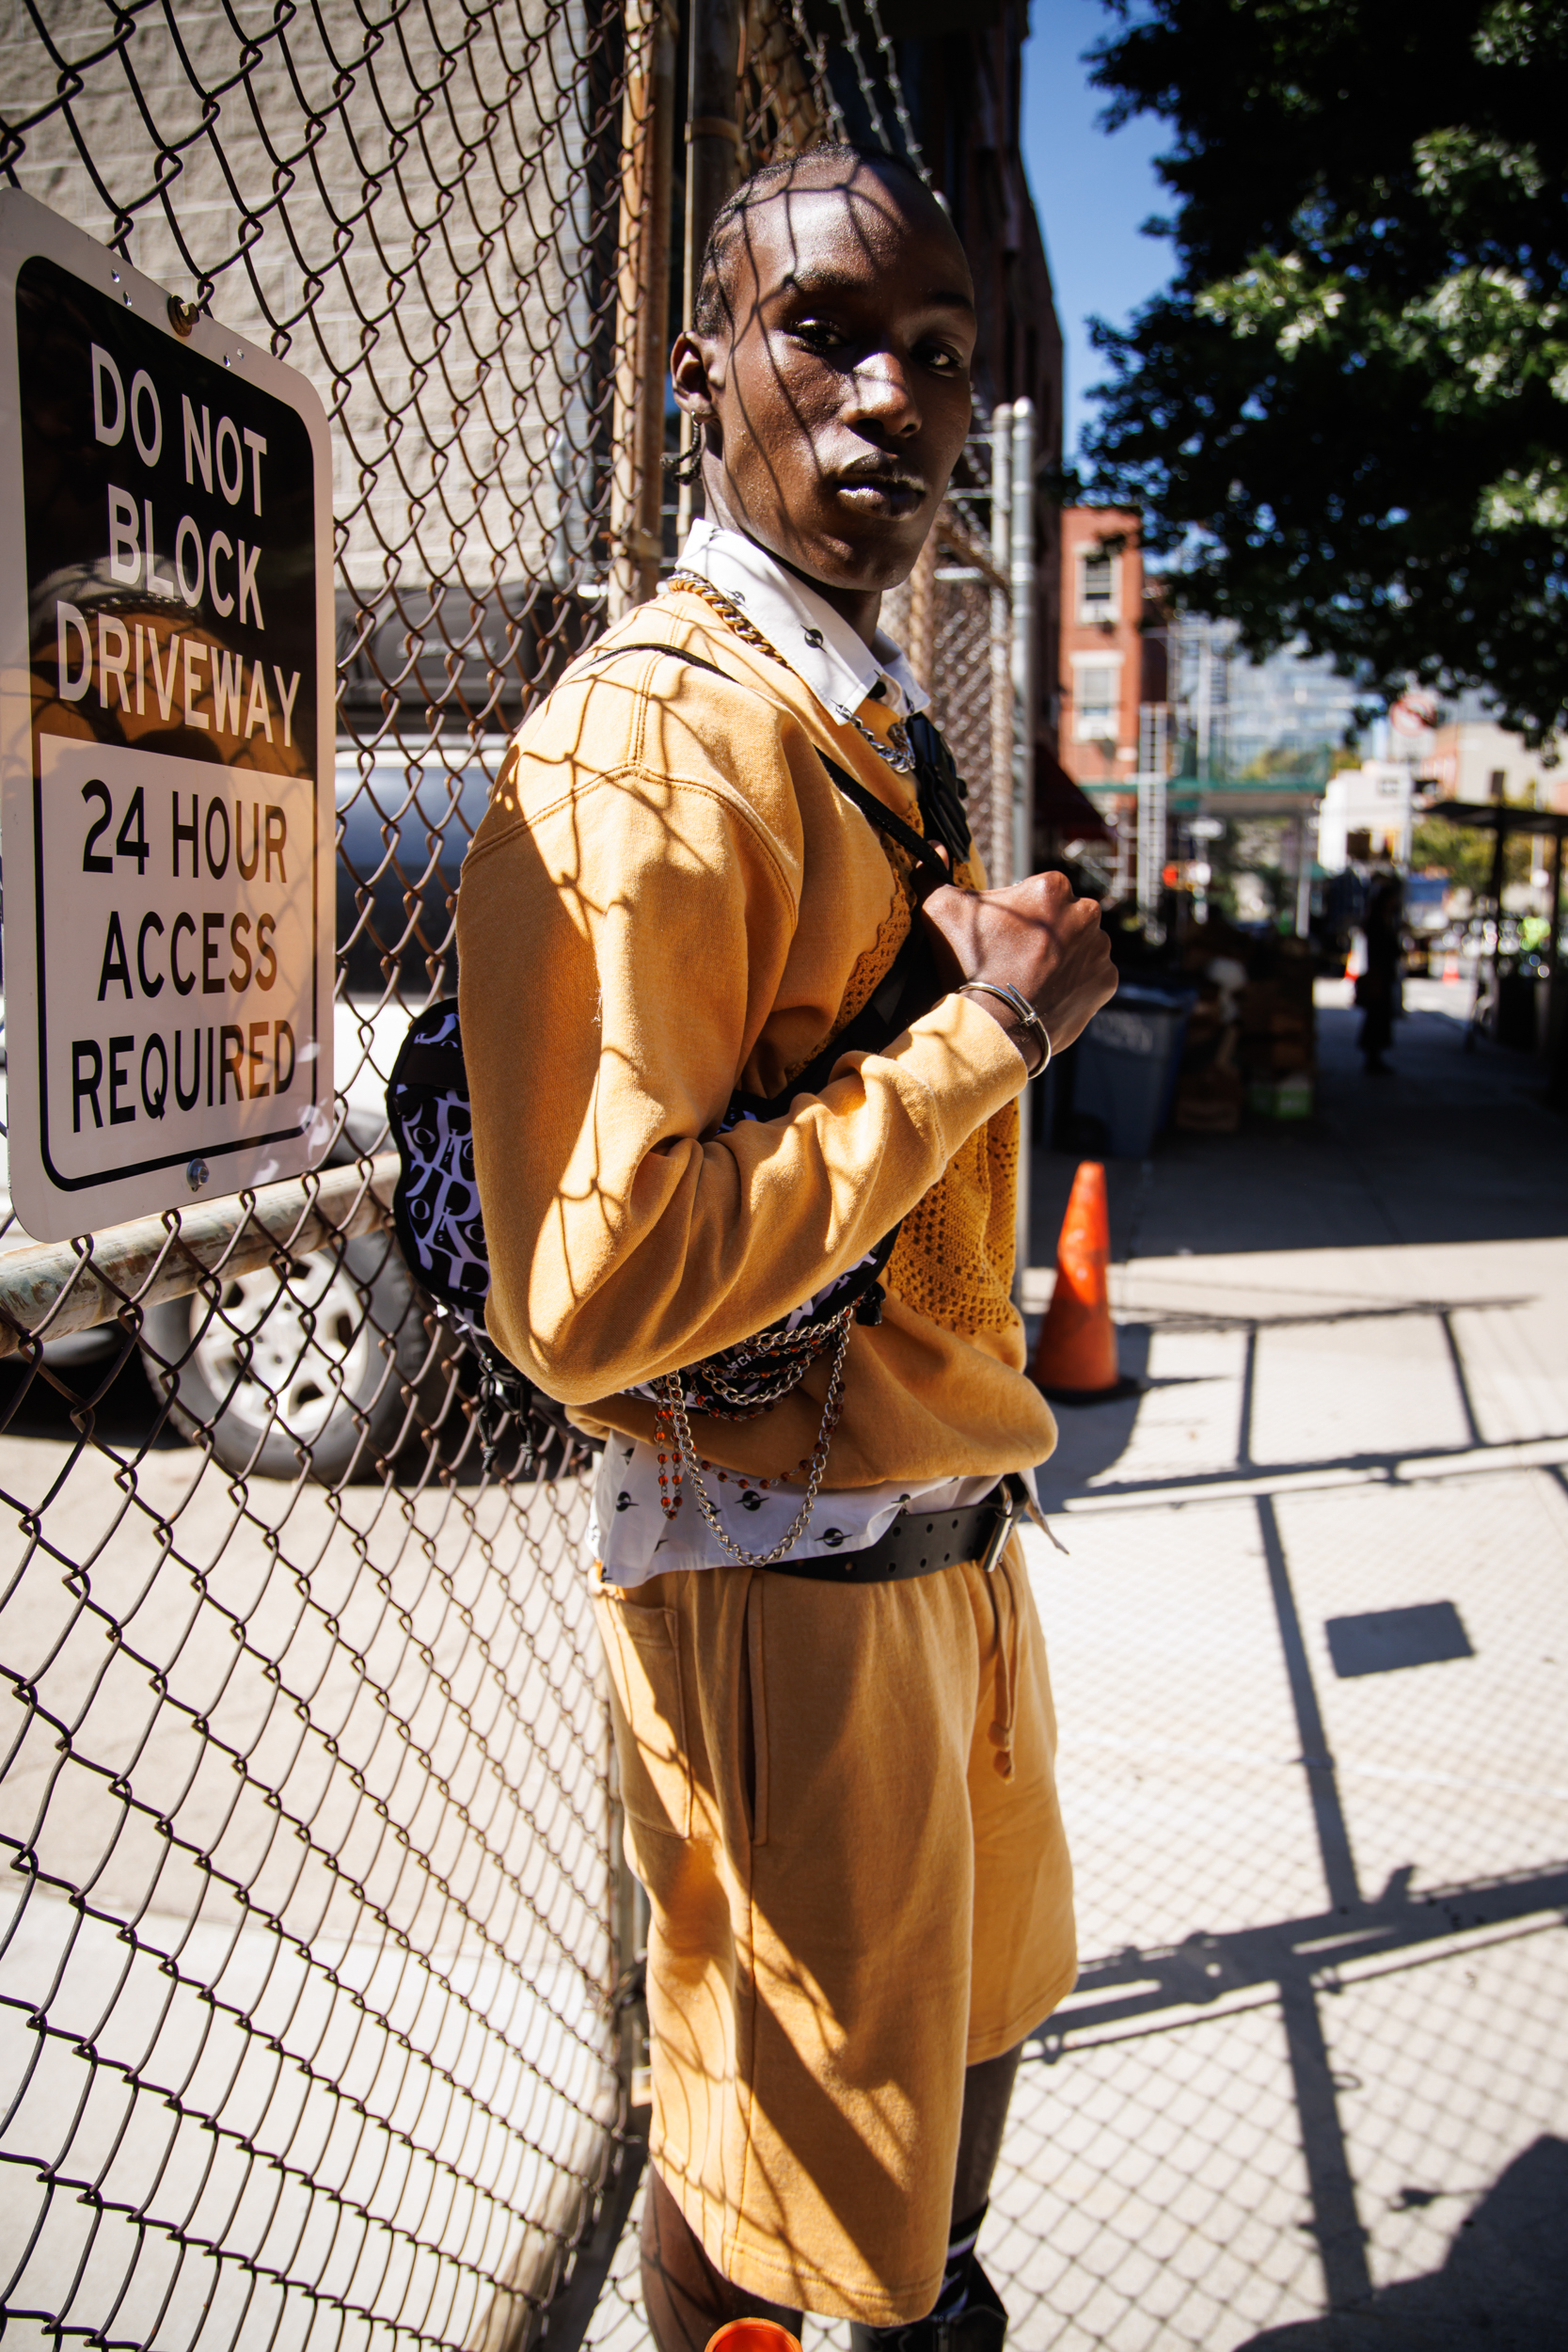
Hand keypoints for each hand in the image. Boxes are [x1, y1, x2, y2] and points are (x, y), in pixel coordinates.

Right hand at [919, 867, 1116, 1053]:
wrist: (995, 1025)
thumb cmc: (969, 963)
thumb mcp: (939, 912)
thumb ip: (932, 874)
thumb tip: (934, 847)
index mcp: (1053, 887)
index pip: (1038, 894)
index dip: (1017, 916)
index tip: (1003, 937)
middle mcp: (1086, 912)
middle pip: (1064, 917)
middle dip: (1046, 933)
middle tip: (1017, 959)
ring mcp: (1100, 949)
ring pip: (1082, 946)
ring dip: (1064, 957)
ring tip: (1033, 979)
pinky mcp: (1107, 981)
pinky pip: (1093, 977)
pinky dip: (1076, 985)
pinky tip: (1049, 995)